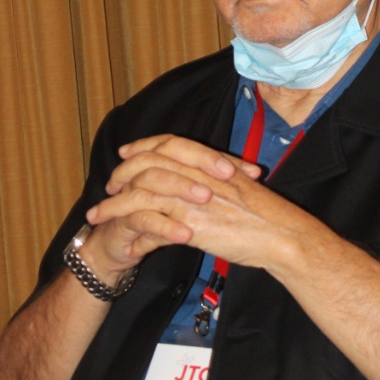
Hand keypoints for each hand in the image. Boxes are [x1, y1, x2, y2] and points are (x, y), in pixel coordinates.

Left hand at [84, 135, 289, 268]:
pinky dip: (119, 215)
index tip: (127, 152)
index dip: (145, 146)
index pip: (171, 144)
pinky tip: (108, 224)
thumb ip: (221, 185)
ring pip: (139, 185)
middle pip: (149, 160)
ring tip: (97, 212)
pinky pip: (142, 212)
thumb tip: (205, 190)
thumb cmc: (271, 219)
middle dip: (123, 171)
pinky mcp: (186, 218)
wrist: (282, 235)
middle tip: (110, 182)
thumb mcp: (244, 191)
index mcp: (213, 162)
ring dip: (112, 198)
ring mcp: (190, 194)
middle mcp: (198, 172)